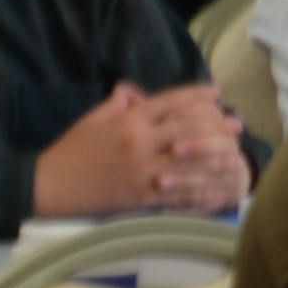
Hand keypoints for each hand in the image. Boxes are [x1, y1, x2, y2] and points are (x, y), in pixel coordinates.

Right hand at [31, 83, 240, 219]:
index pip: (168, 102)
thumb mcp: (92, 120)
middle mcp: (139, 144)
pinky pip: (178, 194)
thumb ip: (117, 105)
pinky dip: (200, 191)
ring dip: (216, 159)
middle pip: (187, 130)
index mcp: (127, 122)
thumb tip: (133, 90)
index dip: (195, 95)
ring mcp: (143, 172)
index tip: (216, 92)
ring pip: (189, 164)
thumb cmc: (70, 150)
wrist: (50, 185)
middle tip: (237, 124)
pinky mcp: (143, 196)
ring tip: (237, 156)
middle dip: (216, 126)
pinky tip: (217, 189)